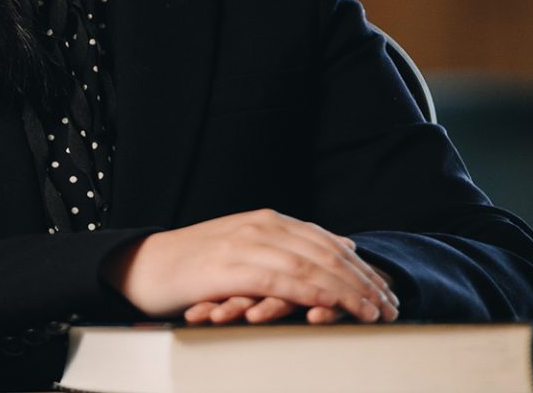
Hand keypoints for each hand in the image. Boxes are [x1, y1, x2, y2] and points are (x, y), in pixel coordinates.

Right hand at [102, 209, 399, 324]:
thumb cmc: (191, 266)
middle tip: (392, 305)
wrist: (140, 266)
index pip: (326, 242)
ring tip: (375, 312)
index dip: (361, 267)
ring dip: (349, 290)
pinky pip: (285, 280)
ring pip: (313, 265)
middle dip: (364, 280)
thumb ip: (289, 247)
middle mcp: (262, 226)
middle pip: (327, 252)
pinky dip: (317, 294)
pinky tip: (336, 308)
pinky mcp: (233, 267)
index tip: (386, 290)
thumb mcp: (244, 249)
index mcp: (266, 220)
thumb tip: (342, 245)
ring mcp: (247, 244)